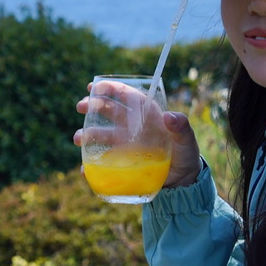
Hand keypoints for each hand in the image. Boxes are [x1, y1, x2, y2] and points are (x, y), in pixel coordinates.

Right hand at [74, 87, 202, 188]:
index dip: (109, 88)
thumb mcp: (186, 140)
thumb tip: (170, 117)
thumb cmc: (185, 154)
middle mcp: (131, 126)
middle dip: (91, 106)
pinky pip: (101, 161)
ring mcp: (123, 144)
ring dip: (86, 134)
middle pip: (107, 111)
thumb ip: (181, 128)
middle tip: (81, 106)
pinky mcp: (120, 162)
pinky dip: (90, 164)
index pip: (125, 96)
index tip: (93, 86)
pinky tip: (84, 169)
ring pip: (99, 135)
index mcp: (145, 114)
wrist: (181, 180)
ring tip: (79, 139)